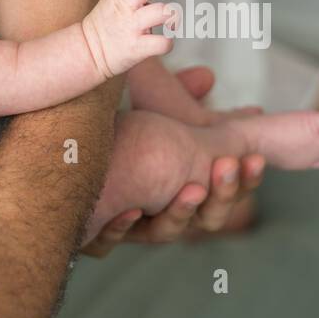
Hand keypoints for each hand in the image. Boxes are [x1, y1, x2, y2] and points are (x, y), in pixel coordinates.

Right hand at [81, 0, 177, 79]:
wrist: (87, 52)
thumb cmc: (104, 27)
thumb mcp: (110, 1)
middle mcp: (125, 7)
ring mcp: (131, 27)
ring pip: (162, 12)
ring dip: (173, 16)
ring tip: (171, 24)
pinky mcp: (136, 48)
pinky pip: (163, 42)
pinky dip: (168, 42)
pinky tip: (163, 42)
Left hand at [82, 66, 265, 253]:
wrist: (63, 153)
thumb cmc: (115, 135)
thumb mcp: (150, 114)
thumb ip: (177, 95)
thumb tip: (207, 75)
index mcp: (187, 189)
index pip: (225, 192)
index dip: (244, 179)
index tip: (255, 156)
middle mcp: (163, 214)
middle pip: (207, 218)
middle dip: (222, 193)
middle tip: (228, 164)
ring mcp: (131, 229)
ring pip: (167, 232)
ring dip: (182, 210)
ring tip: (192, 187)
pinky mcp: (94, 236)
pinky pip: (111, 242)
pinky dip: (122, 228)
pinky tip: (130, 210)